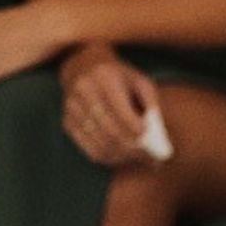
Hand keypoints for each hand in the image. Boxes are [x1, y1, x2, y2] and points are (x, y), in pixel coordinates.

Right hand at [62, 47, 173, 169]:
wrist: (83, 66)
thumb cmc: (119, 76)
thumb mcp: (140, 81)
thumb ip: (151, 104)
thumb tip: (158, 135)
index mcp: (105, 78)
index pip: (121, 111)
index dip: (136, 129)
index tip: (151, 139)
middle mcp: (85, 92)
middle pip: (111, 131)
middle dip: (133, 149)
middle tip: (151, 158)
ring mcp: (72, 109)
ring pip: (100, 144)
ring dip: (123, 157)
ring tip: (140, 159)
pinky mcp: (67, 123)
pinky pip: (89, 150)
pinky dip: (109, 158)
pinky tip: (122, 157)